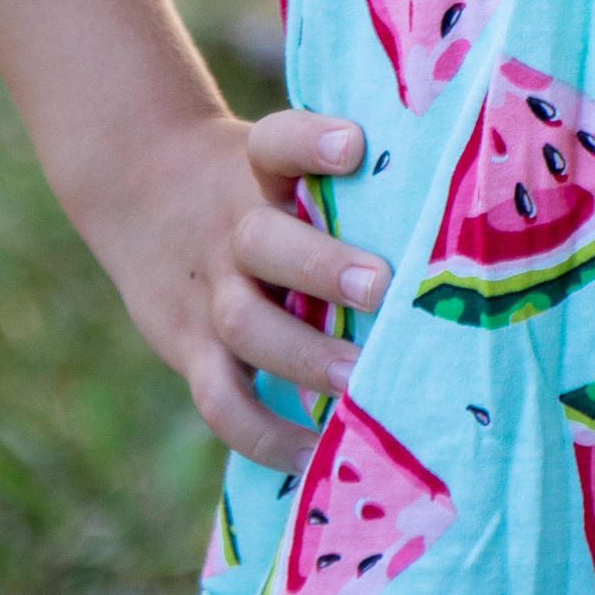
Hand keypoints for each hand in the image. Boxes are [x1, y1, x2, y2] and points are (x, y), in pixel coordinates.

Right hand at [75, 104, 388, 471]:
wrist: (142, 186)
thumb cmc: (251, 182)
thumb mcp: (274, 160)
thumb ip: (337, 183)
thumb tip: (452, 204)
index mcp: (257, 170)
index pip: (277, 143)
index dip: (311, 141)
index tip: (354, 146)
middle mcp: (233, 228)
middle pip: (265, 243)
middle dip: (322, 267)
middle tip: (380, 287)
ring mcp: (209, 291)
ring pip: (245, 323)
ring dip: (303, 354)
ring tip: (356, 380)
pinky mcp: (190, 348)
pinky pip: (220, 399)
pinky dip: (262, 434)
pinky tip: (311, 452)